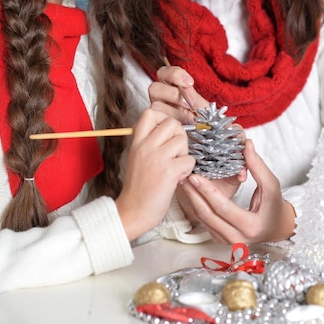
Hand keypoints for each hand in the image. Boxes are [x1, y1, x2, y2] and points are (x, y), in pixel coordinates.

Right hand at [116, 108, 194, 239]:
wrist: (134, 211)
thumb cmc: (139, 186)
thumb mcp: (136, 157)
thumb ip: (149, 141)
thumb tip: (169, 129)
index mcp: (137, 141)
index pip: (150, 112)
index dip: (163, 117)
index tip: (165, 132)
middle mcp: (146, 146)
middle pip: (172, 123)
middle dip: (179, 135)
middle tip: (175, 151)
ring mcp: (157, 158)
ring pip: (183, 140)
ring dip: (184, 153)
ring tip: (176, 166)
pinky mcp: (169, 172)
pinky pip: (190, 159)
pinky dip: (188, 169)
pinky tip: (178, 178)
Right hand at [149, 65, 208, 122]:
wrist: (203, 137)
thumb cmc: (202, 120)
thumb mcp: (201, 105)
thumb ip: (193, 95)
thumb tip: (187, 86)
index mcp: (171, 87)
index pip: (164, 73)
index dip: (175, 74)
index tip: (190, 83)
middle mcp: (161, 98)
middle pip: (154, 87)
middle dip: (172, 94)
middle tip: (188, 103)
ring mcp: (157, 112)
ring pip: (155, 104)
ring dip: (174, 111)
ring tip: (186, 119)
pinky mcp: (156, 124)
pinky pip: (157, 120)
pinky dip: (171, 121)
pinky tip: (181, 125)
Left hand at [178, 139, 295, 243]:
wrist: (276, 227)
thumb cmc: (275, 205)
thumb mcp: (271, 185)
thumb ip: (258, 166)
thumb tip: (247, 145)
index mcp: (251, 226)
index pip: (223, 208)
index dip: (208, 191)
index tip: (196, 176)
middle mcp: (237, 238)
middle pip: (208, 215)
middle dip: (194, 194)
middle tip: (184, 175)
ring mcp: (227, 241)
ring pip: (203, 220)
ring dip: (192, 199)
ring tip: (184, 181)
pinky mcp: (220, 239)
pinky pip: (204, 222)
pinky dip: (196, 206)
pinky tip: (191, 192)